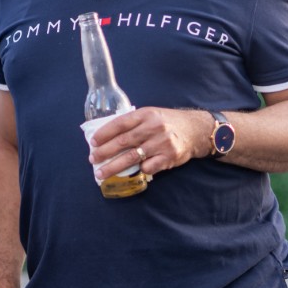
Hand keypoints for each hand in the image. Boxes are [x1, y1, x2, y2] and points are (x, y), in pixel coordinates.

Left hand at [87, 107, 207, 180]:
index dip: (104, 133)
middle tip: (92, 159)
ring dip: (113, 167)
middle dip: (104, 152)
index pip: (120, 123)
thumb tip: (107, 136)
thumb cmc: (167, 122)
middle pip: (123, 142)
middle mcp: (153, 128)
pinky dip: (138, 170)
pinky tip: (133, 171)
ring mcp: (161, 143)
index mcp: (145, 114)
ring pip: (131, 158)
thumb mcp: (151, 115)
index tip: (93, 142)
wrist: (195, 130)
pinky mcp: (169, 157)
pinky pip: (147, 167)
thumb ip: (133, 123)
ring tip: (100, 173)